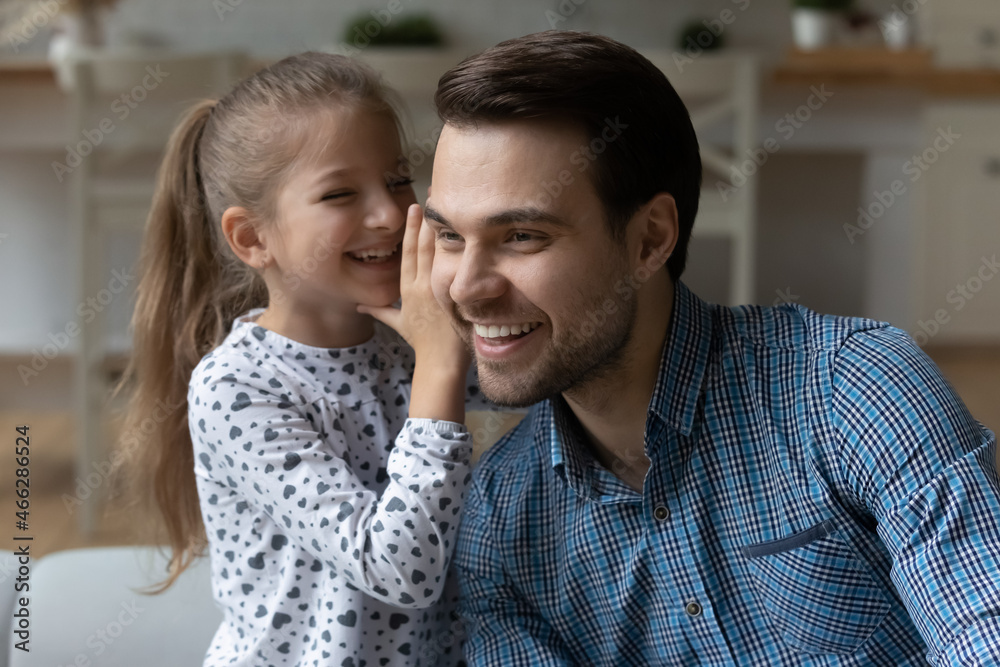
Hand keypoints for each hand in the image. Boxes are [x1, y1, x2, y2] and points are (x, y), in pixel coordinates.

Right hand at [359, 203, 469, 375]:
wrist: (438, 361)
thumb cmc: (422, 342)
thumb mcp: (399, 324)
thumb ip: (381, 311)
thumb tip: (361, 304)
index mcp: (407, 288)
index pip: (407, 252)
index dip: (409, 229)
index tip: (414, 208)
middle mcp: (419, 285)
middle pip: (421, 246)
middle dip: (425, 220)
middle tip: (433, 194)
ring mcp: (435, 289)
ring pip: (435, 253)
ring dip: (439, 228)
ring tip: (445, 205)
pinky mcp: (450, 296)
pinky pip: (451, 268)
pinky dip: (454, 250)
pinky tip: (461, 232)